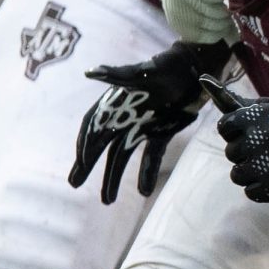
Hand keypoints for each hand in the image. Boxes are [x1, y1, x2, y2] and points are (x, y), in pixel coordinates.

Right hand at [68, 42, 227, 202]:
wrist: (194, 70)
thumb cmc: (165, 68)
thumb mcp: (141, 73)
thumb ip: (116, 75)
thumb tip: (89, 71)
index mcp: (114, 104)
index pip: (93, 126)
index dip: (86, 144)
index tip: (81, 162)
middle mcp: (124, 118)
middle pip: (102, 146)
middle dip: (88, 164)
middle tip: (74, 184)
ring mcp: (142, 128)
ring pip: (122, 156)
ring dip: (113, 177)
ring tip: (107, 200)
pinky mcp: (160, 133)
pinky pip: (151, 157)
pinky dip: (147, 173)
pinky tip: (144, 192)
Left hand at [204, 80, 268, 202]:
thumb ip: (249, 107)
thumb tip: (215, 89)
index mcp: (258, 117)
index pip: (226, 126)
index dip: (232, 132)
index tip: (242, 135)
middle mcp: (259, 139)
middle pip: (231, 152)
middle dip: (244, 154)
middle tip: (262, 153)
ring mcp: (265, 164)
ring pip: (237, 174)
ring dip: (250, 173)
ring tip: (266, 169)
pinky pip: (250, 192)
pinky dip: (260, 189)